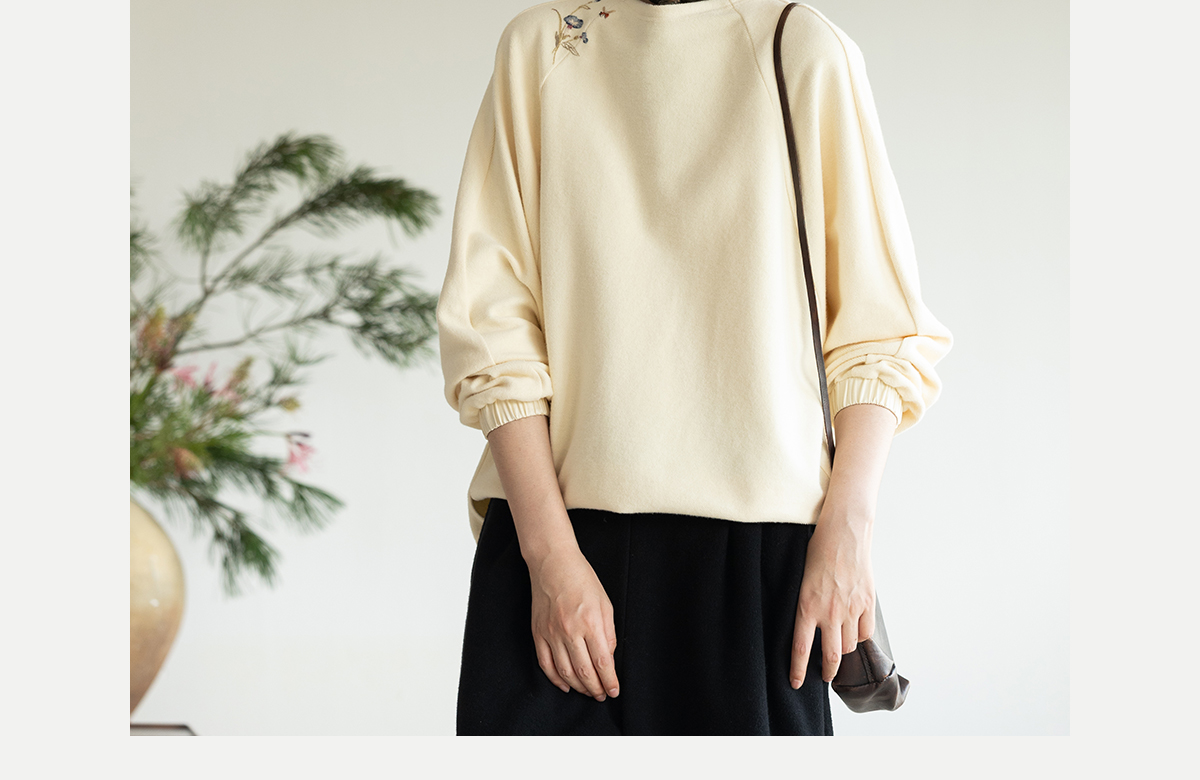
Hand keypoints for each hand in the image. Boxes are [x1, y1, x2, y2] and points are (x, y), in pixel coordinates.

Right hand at [527, 547, 619, 700]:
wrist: (553, 564)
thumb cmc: (582, 580)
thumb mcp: (605, 604)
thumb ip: (608, 633)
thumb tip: (608, 658)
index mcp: (590, 623)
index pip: (602, 663)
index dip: (609, 681)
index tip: (614, 691)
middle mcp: (570, 631)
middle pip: (584, 672)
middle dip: (595, 688)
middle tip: (602, 695)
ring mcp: (551, 633)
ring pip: (565, 672)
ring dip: (578, 687)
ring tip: (588, 692)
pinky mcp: (538, 633)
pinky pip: (545, 663)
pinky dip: (555, 679)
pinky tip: (566, 685)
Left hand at [790, 503, 875, 687]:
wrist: (844, 532)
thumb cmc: (818, 550)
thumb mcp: (801, 578)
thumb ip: (805, 604)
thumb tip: (806, 624)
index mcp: (807, 606)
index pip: (801, 649)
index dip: (798, 671)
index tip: (795, 683)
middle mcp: (829, 613)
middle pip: (831, 656)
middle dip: (828, 672)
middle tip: (825, 676)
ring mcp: (851, 609)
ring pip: (850, 646)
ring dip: (844, 650)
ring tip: (839, 648)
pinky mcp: (867, 603)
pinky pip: (865, 632)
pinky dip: (860, 635)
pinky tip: (854, 630)